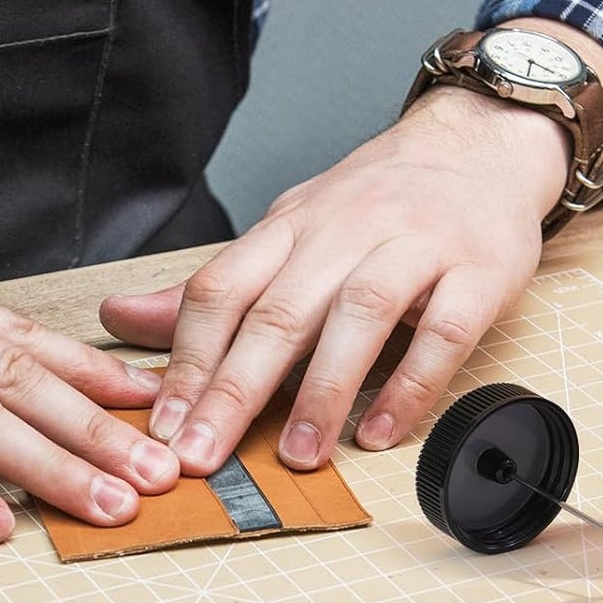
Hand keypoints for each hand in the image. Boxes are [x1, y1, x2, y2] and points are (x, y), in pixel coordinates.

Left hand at [97, 86, 570, 475]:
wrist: (481, 146)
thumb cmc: (380, 200)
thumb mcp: (290, 229)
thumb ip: (218, 287)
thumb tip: (121, 319)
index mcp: (291, 225)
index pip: (223, 288)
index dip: (187, 360)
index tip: (164, 426)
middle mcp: (347, 230)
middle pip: (281, 309)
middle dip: (235, 388)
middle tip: (204, 455)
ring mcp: (416, 247)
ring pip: (360, 314)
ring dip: (323, 390)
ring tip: (299, 455)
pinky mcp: (479, 272)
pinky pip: (444, 332)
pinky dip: (411, 386)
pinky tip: (381, 431)